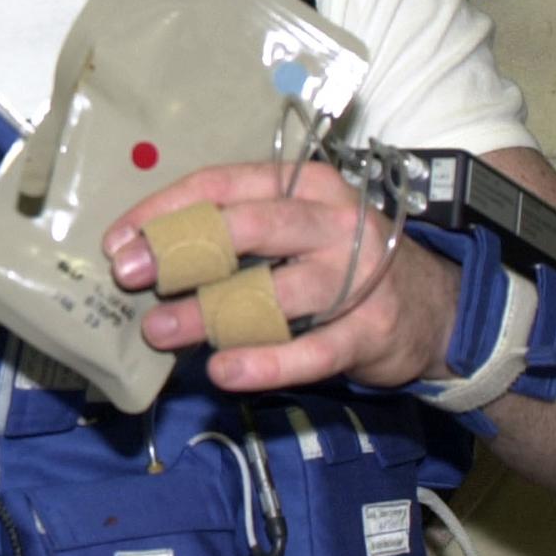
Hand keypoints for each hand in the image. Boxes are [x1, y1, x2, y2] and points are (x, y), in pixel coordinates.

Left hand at [102, 160, 459, 393]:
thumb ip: (234, 233)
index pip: (222, 184)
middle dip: (181, 249)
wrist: (436, 306)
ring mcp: (356, 275)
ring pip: (274, 292)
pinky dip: (265, 363)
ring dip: (210, 313)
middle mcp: (331, 221)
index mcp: (303, 184)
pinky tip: (223, 372)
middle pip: (248, 227)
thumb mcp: (294, 229)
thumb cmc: (338, 260)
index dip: (165, 210)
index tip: (118, 241)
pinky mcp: (372, 330)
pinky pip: (311, 350)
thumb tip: (147, 254)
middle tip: (130, 276)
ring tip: (161, 331)